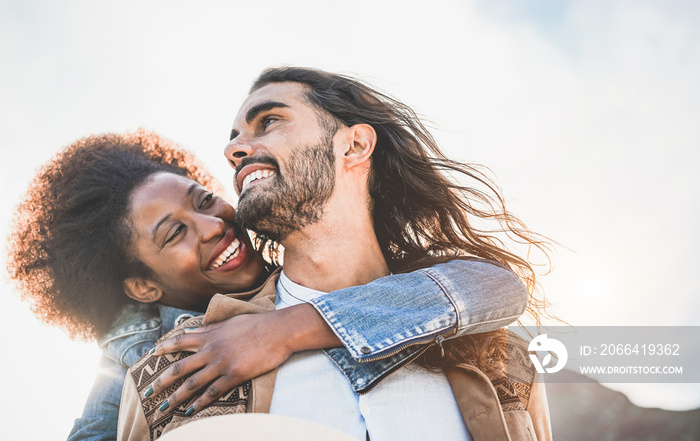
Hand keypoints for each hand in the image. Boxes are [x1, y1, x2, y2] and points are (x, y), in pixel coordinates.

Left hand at [148, 304, 339, 415]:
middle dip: (161, 382)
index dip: (165, 348)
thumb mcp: (231, 322)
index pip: (180, 341)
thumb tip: (197, 329)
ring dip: (175, 398)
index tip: (152, 353)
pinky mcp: (234, 375)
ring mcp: (221, 363)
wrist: (278, 331)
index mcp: (210, 335)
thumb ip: (213, 327)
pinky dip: (200, 403)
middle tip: (148, 392)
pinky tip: (191, 410)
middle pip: (179, 368)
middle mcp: (211, 350)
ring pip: (192, 384)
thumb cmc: (258, 324)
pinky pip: (212, 392)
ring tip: (163, 408)